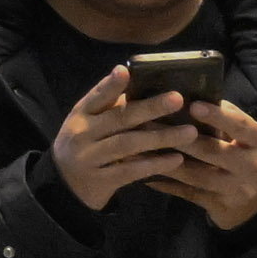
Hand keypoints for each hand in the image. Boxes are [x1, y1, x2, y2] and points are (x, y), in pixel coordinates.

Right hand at [48, 64, 199, 213]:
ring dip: (161, 137)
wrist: (66, 186)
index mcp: (81, 114)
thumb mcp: (90, 123)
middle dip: (150, 107)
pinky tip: (176, 159)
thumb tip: (142, 83)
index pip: (97, 96)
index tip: (126, 71)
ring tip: (190, 132)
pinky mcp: (101, 180)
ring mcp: (90, 158)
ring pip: (128, 144)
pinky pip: (131, 171)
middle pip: (119, 118)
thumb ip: (111, 107)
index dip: (110, 85)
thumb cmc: (87, 145)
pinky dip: (154, 164)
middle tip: (178, 99)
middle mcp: (82, 133)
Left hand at [160, 98, 256, 232]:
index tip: (193, 104)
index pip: (240, 126)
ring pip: (195, 174)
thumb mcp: (253, 139)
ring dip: (165, 160)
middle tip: (148, 122)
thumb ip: (231, 121)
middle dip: (178, 137)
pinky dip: (167, 184)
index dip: (217, 116)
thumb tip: (198, 97)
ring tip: (139, 148)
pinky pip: (188, 193)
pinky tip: (147, 176)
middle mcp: (251, 167)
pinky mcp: (219, 207)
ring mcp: (235, 190)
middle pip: (212, 151)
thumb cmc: (253, 159)